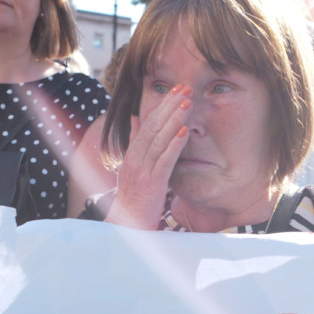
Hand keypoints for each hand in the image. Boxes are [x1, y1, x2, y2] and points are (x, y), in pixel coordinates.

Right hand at [106, 85, 190, 228]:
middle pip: (153, 125)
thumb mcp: (134, 165)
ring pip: (158, 139)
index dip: (163, 104)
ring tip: (187, 103)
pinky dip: (174, 145)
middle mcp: (136, 157)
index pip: (148, 121)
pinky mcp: (151, 183)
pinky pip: (164, 161)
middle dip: (170, 105)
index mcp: (133, 152)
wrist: (126, 225)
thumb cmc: (134, 196)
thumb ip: (136, 142)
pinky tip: (184, 132)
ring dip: (174, 119)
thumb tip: (136, 118)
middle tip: (185, 87)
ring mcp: (142, 169)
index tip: (177, 89)